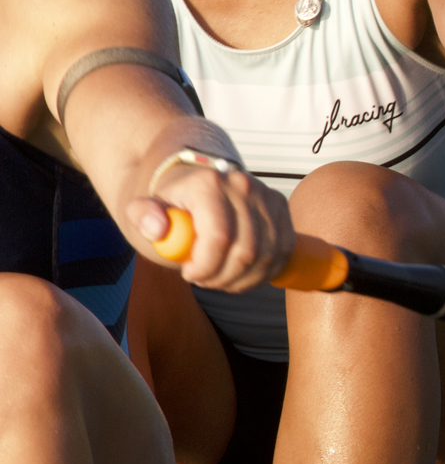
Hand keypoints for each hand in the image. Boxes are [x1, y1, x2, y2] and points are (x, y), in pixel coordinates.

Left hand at [129, 159, 294, 292]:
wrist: (197, 185)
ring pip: (266, 258)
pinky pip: (282, 254)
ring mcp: (267, 198)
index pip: (219, 237)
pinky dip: (263, 273)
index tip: (189, 274)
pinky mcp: (283, 211)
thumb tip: (158, 229)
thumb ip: (142, 216)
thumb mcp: (144, 208)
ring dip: (243, 279)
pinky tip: (241, 273)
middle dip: (223, 277)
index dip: (206, 266)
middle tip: (204, 280)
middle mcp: (243, 186)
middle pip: (246, 252)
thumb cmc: (172, 204)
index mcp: (209, 183)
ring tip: (220, 278)